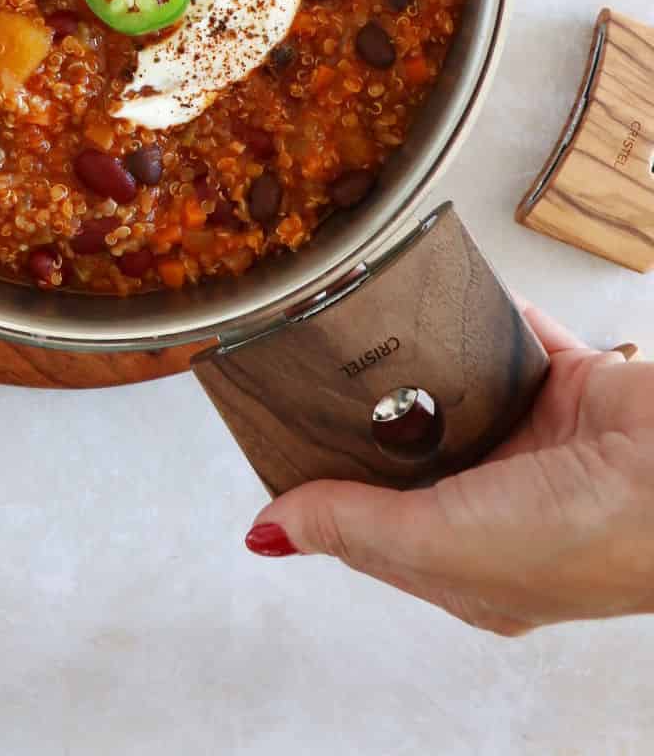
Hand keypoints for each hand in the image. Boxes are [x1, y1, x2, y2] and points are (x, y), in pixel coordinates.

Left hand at [246, 306, 653, 633]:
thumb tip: (273, 531)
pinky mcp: (573, 385)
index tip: (276, 441)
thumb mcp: (447, 545)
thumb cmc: (587, 536)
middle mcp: (509, 508)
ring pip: (460, 390)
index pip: (379, 528)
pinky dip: (486, 314)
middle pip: (416, 454)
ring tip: (367, 322)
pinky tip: (448, 291)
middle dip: (371, 415)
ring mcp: (543, 443)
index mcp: (478, 568)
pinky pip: (515, 337)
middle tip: (313, 368)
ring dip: (423, 358)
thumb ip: (359, 528)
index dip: (329, 489)